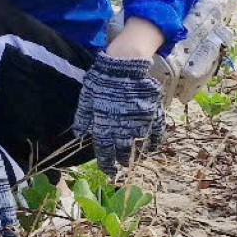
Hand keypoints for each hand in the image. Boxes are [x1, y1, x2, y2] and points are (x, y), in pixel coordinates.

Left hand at [82, 55, 163, 174]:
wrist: (124, 66)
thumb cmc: (101, 81)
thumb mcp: (86, 98)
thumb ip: (83, 118)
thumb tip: (80, 135)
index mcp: (105, 124)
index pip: (104, 149)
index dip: (106, 162)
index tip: (107, 170)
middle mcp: (123, 127)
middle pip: (123, 151)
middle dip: (121, 161)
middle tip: (120, 166)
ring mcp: (140, 122)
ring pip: (139, 145)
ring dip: (136, 155)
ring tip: (134, 161)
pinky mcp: (153, 114)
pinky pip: (156, 133)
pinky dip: (154, 143)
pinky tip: (151, 149)